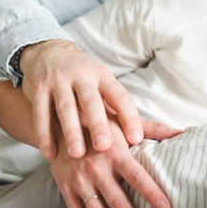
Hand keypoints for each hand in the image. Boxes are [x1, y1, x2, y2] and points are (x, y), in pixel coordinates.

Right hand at [19, 39, 142, 158]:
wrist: (48, 53)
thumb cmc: (86, 80)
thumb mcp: (106, 87)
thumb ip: (127, 112)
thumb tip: (170, 132)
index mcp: (103, 77)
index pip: (120, 96)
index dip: (129, 117)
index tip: (136, 139)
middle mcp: (82, 76)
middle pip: (92, 101)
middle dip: (98, 124)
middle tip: (104, 147)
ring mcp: (58, 81)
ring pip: (65, 107)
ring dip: (71, 131)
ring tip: (77, 154)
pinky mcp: (37, 88)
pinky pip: (40, 112)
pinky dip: (43, 133)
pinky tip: (49, 154)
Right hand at [50, 118, 179, 207]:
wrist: (59, 121)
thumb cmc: (99, 121)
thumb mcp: (124, 120)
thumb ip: (153, 129)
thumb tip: (181, 132)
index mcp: (114, 151)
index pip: (137, 177)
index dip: (152, 194)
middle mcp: (95, 168)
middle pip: (119, 202)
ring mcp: (79, 180)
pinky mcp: (65, 187)